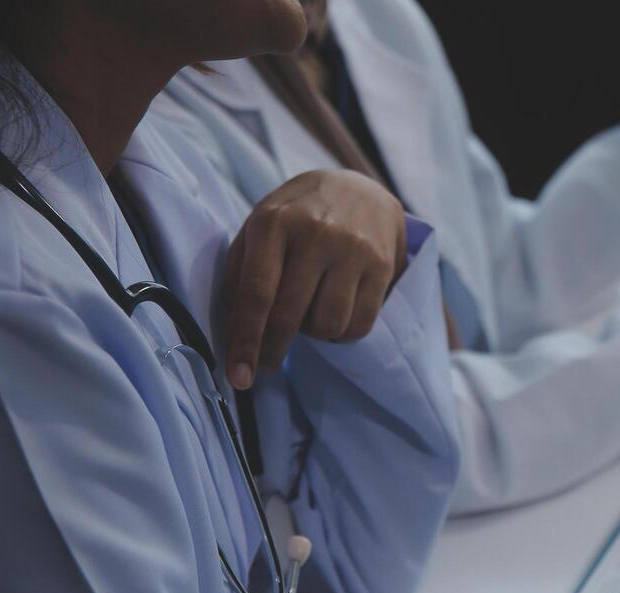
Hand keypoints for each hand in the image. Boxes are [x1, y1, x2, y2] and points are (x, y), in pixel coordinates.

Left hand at [222, 169, 406, 388]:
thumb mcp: (261, 227)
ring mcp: (353, 250)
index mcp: (274, 223)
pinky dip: (341, 333)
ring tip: (308, 314)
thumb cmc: (297, 217)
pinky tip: (334, 314)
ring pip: (327, 325)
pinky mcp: (382, 266)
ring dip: (313, 334)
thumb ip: (241, 271)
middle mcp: (316, 234)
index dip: (246, 341)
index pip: (256, 293)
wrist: (359, 189)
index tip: (239, 376)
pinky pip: (359, 325)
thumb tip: (237, 330)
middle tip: (265, 366)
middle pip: (289, 316)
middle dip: (272, 351)